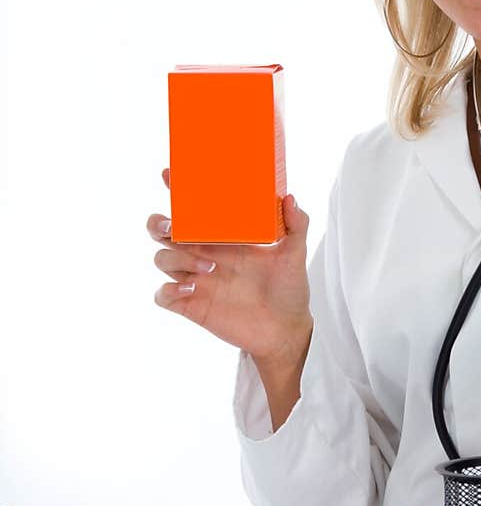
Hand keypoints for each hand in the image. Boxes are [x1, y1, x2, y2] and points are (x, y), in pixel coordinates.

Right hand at [147, 167, 313, 364]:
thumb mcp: (294, 254)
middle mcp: (204, 253)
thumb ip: (295, 224)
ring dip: (178, 257)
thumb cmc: (289, 289)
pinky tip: (192, 289)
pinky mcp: (191, 305)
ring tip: (210, 266)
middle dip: (160, 223)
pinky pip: (162, 295)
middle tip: (175, 226)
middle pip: (163, 232)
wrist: (286, 329)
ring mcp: (195, 279)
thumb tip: (289, 197)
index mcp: (222, 236)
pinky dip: (169, 289)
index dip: (176, 190)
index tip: (169, 175)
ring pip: (162, 258)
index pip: (191, 209)